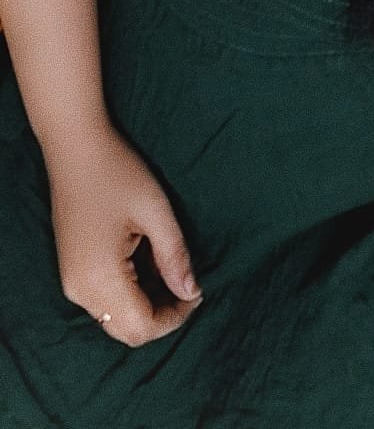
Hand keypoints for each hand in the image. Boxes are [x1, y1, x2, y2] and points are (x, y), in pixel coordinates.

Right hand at [43, 121, 204, 347]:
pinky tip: (146, 262)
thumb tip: (192, 293)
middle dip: (161, 315)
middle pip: (126, 330)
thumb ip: (175, 256)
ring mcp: (71, 282)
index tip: (197, 292)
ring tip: (168, 268)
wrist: (75, 146)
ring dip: (146, 304)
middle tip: (186, 285)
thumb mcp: (155, 211)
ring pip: (114, 318)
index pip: (141, 327)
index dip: (175, 318)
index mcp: (99, 278)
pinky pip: (103, 300)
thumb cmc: (118, 172)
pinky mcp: (72, 271)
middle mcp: (79, 290)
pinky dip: (130, 292)